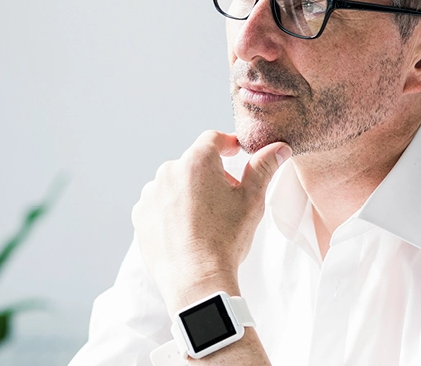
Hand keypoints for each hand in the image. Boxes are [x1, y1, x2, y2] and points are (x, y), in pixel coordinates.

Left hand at [132, 131, 290, 310]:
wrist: (196, 280)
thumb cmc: (226, 240)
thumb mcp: (252, 201)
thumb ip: (264, 168)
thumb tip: (279, 147)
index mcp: (196, 162)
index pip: (212, 139)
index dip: (227, 144)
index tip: (235, 153)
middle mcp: (168, 172)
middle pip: (193, 164)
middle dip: (210, 176)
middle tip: (226, 201)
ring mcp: (151, 194)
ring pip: (175, 185)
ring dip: (188, 193)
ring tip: (205, 222)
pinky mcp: (141, 215)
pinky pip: (159, 204)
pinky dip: (171, 211)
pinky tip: (186, 231)